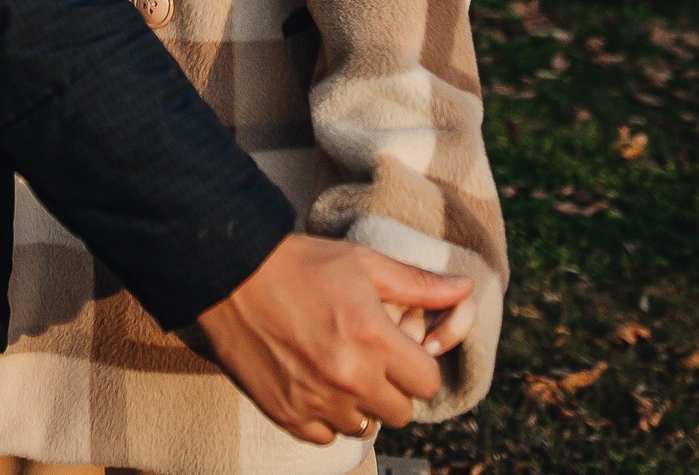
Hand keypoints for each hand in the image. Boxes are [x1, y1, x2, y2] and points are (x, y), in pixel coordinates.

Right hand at [196, 236, 473, 444]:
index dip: (417, 364)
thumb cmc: (302, 263)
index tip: (399, 348)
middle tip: (369, 356)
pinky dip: (326, 416)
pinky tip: (314, 381)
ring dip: (360, 403)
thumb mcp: (363, 262)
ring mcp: (316, 400)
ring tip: (339, 366)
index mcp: (373, 337)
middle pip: (401, 412)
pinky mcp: (287, 414)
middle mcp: (349, 376)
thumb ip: (419, 284)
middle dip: (393, 386)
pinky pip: (327, 436)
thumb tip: (466, 289)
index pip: (426, 382)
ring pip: (365, 426)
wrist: (231, 275)